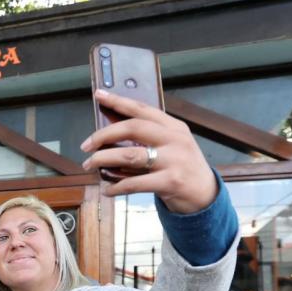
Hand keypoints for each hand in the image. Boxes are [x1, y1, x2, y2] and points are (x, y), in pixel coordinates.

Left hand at [81, 89, 218, 213]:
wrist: (205, 194)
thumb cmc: (181, 168)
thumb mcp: (173, 145)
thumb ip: (150, 138)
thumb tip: (111, 136)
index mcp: (173, 126)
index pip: (142, 109)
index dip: (119, 101)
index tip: (99, 95)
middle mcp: (175, 139)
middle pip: (133, 128)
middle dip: (104, 135)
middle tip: (86, 145)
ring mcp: (174, 160)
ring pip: (130, 154)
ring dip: (103, 159)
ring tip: (89, 164)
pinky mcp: (171, 182)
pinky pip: (135, 183)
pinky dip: (116, 187)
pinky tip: (107, 190)